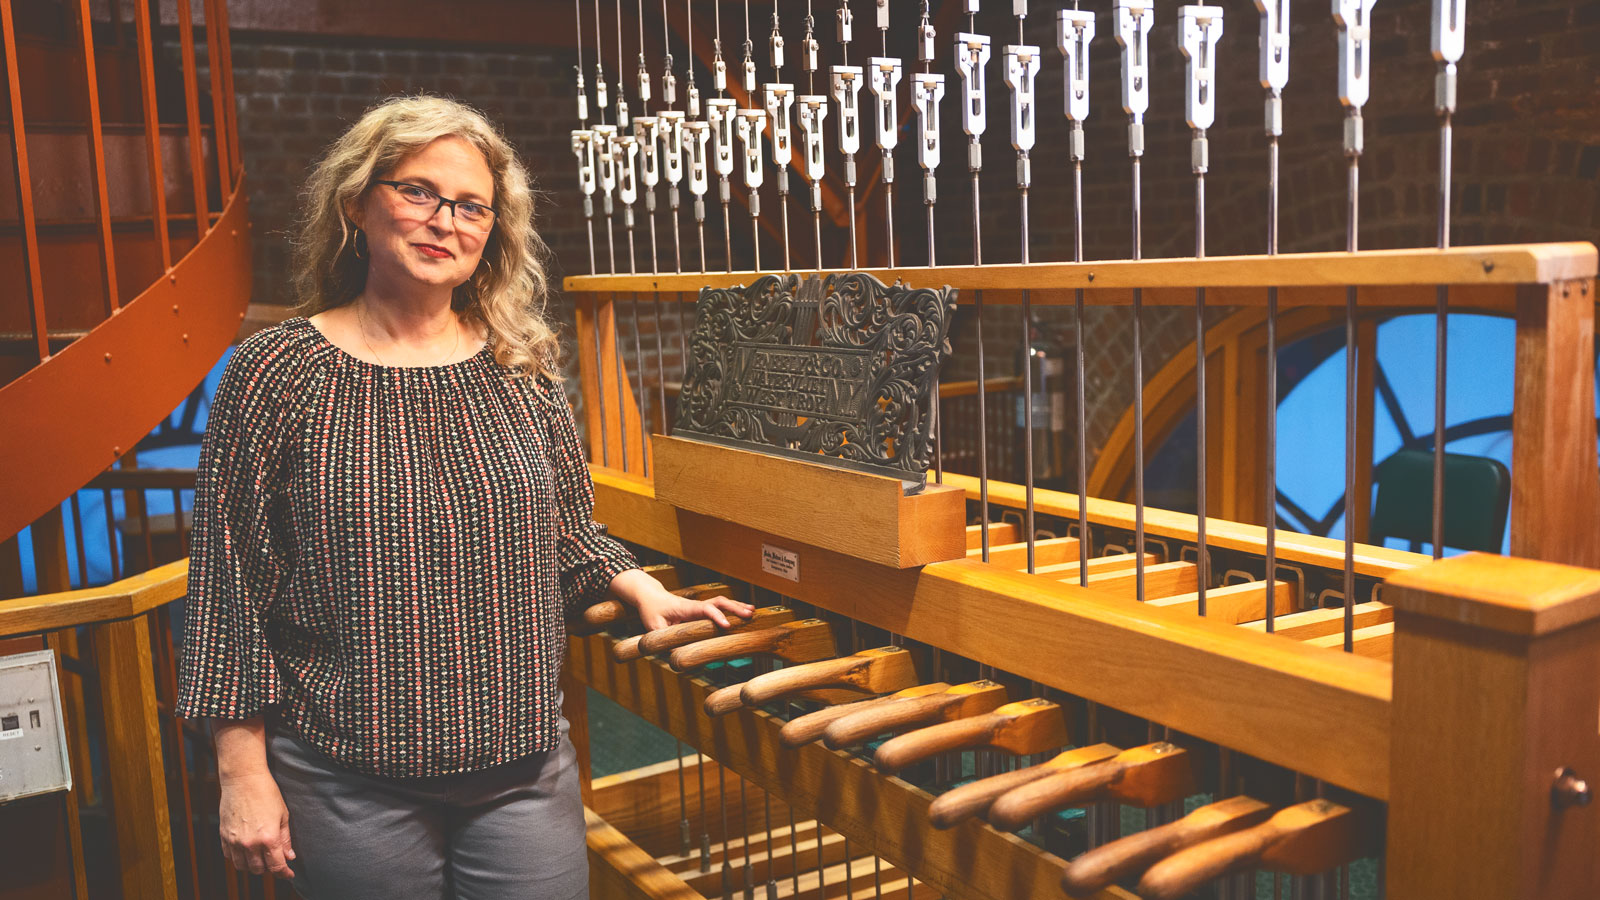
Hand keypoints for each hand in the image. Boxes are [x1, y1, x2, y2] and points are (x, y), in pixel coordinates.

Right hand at [218, 770, 295, 879]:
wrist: (243, 779)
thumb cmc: (267, 793)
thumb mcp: (283, 815)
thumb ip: (285, 839)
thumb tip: (289, 857)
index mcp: (268, 838)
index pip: (276, 866)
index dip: (284, 873)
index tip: (289, 874)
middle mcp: (250, 843)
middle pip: (259, 870)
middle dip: (269, 868)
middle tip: (274, 860)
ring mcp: (234, 841)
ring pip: (242, 866)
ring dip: (252, 865)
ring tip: (260, 856)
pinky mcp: (224, 836)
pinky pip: (229, 856)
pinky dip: (238, 858)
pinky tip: (246, 850)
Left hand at [608, 568, 754, 630]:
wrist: (650, 597)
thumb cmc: (651, 611)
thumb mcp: (653, 627)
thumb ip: (664, 640)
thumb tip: (675, 655)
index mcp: (685, 608)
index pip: (705, 609)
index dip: (717, 616)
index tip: (727, 626)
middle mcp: (695, 605)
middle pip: (719, 602)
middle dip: (734, 608)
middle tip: (749, 615)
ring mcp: (699, 606)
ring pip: (721, 602)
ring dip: (737, 606)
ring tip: (753, 611)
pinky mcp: (701, 609)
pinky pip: (720, 607)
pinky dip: (733, 608)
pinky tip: (745, 611)